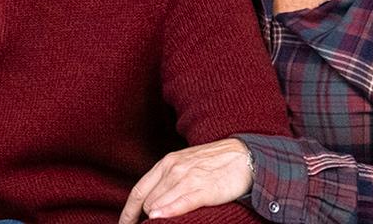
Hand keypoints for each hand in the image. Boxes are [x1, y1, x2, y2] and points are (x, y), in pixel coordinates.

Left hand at [118, 138, 253, 222]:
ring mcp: (188, 178)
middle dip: (144, 217)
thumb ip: (167, 180)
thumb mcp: (185, 164)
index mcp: (167, 163)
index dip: (127, 212)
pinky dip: (169, 211)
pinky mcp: (204, 188)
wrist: (245, 155)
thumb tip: (151, 203)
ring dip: (154, 217)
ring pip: (160, 203)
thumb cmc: (214, 163)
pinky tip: (159, 218)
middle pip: (147, 201)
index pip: (138, 191)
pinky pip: (182, 202)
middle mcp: (173, 169)